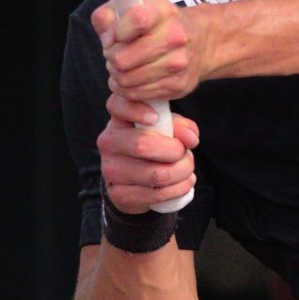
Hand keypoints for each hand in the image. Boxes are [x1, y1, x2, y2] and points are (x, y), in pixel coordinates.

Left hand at [92, 0, 204, 104]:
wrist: (200, 42)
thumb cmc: (159, 24)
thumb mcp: (134, 8)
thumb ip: (108, 16)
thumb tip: (106, 39)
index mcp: (162, 12)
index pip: (136, 20)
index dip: (116, 32)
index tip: (114, 36)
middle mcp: (175, 37)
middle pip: (123, 59)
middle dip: (112, 58)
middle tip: (115, 55)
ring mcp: (178, 63)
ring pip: (127, 79)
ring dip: (117, 75)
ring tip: (122, 67)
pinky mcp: (177, 86)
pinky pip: (137, 94)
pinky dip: (127, 89)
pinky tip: (130, 79)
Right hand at [97, 92, 198, 214]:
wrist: (134, 185)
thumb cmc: (153, 149)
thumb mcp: (165, 131)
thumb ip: (179, 126)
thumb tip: (190, 138)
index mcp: (118, 120)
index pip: (116, 105)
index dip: (135, 110)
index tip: (155, 118)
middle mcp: (108, 142)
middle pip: (142, 145)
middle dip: (175, 151)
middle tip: (185, 154)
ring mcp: (110, 169)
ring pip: (156, 174)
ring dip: (182, 172)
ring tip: (187, 169)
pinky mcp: (119, 194)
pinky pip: (157, 194)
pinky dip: (179, 189)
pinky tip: (184, 183)